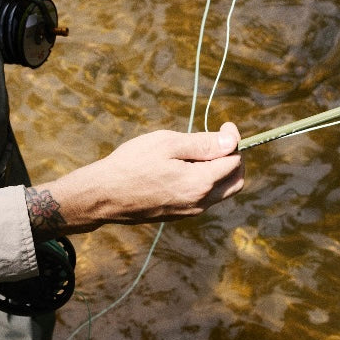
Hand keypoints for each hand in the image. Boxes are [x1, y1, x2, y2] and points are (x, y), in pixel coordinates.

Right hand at [27, 123, 243, 234]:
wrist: (103, 195)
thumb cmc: (131, 164)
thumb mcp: (166, 144)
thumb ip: (203, 144)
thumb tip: (231, 141)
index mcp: (200, 183)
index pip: (234, 161)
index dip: (233, 139)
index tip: (224, 124)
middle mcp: (200, 202)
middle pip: (235, 181)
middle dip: (234, 158)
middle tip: (220, 139)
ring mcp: (190, 212)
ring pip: (221, 192)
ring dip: (219, 170)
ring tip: (197, 151)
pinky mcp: (179, 215)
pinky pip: (204, 198)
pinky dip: (205, 181)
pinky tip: (184, 167)